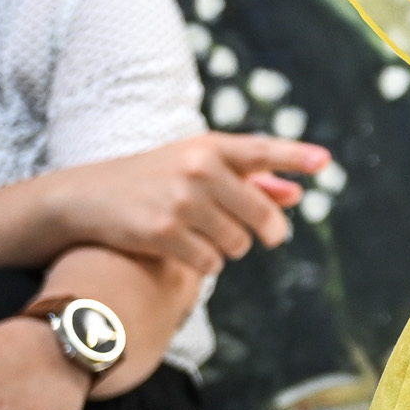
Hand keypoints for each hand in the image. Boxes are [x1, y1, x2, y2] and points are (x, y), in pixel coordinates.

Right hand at [39, 134, 324, 280]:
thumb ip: (251, 180)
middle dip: (270, 231)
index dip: (295, 157)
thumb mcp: (199, 167)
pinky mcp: (162, 232)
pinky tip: (187, 250)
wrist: (85, 198)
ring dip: (231, 248)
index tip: (324, 162)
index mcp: (210, 147)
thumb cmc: (154, 179)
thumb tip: (297, 194)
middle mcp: (198, 169)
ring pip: (238, 243)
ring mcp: (180, 201)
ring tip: (206, 235)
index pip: (262, 150)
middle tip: (271, 236)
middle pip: (261, 215)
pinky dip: (207, 263)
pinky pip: (211, 262)